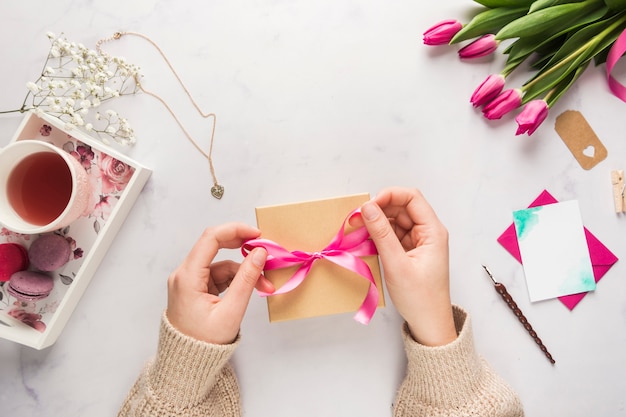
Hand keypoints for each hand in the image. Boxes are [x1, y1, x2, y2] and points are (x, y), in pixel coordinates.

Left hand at [166, 223, 274, 344]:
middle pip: (215, 247)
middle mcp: (184, 274)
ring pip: (221, 264)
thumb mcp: (231, 311)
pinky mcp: (196, 288)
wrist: (188, 364)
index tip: (257, 235)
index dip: (235, 230)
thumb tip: (259, 254)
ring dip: (244, 271)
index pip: (211, 238)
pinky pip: (219, 275)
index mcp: (187, 277)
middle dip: (243, 249)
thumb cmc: (204, 343)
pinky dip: (236, 279)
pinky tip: (251, 288)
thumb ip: (247, 279)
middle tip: (264, 252)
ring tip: (264, 286)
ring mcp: (189, 281)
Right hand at [358, 187, 456, 345]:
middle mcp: (427, 232)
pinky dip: (378, 236)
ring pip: (395, 221)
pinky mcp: (409, 251)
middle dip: (378, 210)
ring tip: (358, 232)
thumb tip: (367, 208)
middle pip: (401, 207)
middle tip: (356, 219)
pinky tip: (366, 242)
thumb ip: (381, 233)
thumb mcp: (396, 264)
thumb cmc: (420, 298)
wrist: (429, 324)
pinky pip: (392, 235)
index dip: (389, 196)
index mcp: (433, 231)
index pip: (412, 198)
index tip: (368, 206)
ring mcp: (418, 242)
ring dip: (376, 223)